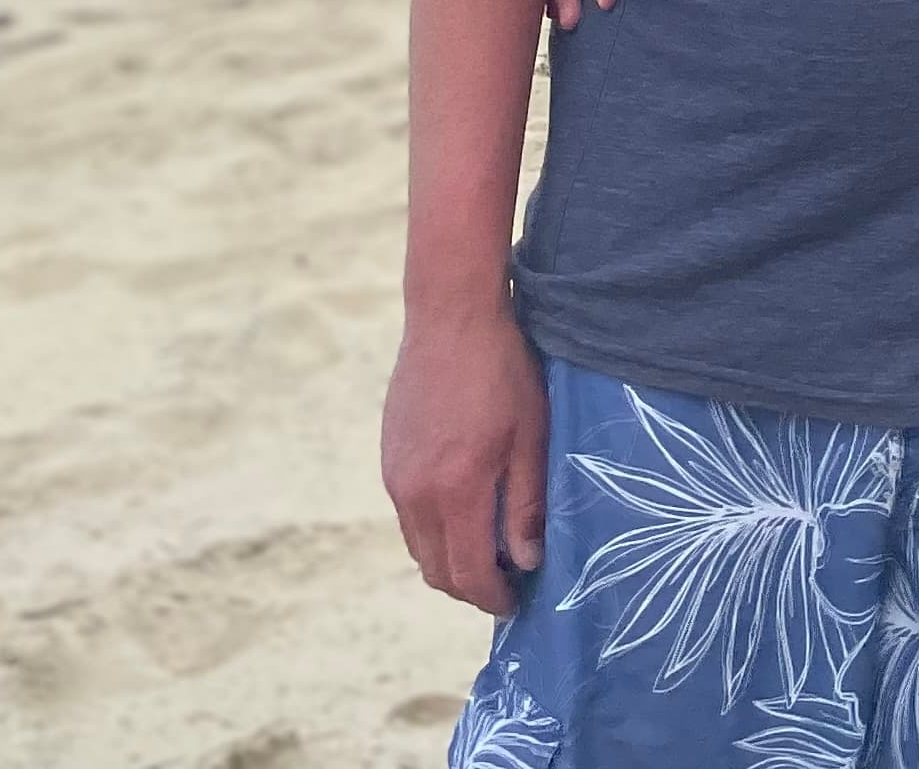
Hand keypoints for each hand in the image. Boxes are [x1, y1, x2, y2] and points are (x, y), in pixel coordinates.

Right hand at [383, 300, 548, 613]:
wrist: (450, 317)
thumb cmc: (502, 371)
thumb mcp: (530, 436)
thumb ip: (525, 504)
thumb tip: (527, 562)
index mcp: (456, 490)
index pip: (469, 573)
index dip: (493, 597)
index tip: (515, 601)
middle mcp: (417, 494)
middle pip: (437, 571)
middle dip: (470, 587)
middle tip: (504, 581)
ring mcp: (396, 478)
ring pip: (419, 548)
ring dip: (449, 562)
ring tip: (485, 550)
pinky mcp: (388, 460)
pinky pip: (408, 519)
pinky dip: (432, 532)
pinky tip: (461, 512)